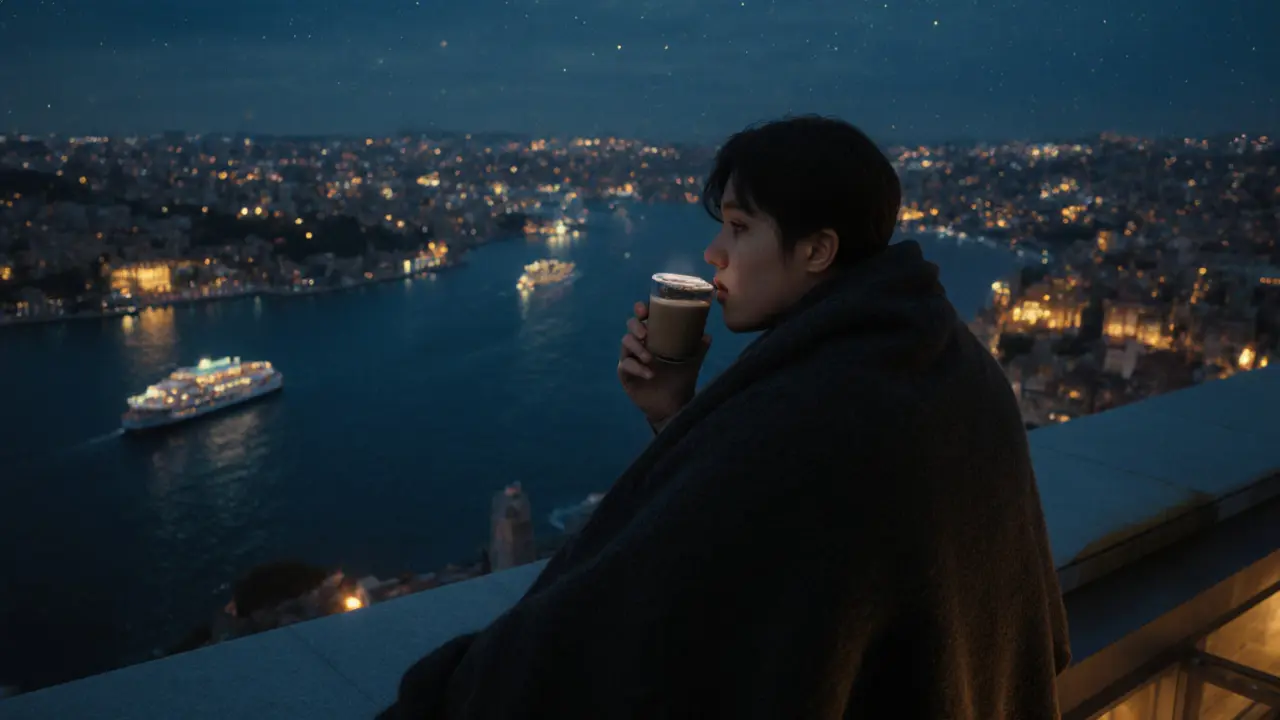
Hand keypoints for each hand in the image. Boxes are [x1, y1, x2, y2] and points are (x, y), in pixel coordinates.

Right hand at [617, 301, 710, 426]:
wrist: (674, 405)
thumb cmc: (680, 379)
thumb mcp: (692, 362)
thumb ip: (699, 348)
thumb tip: (707, 335)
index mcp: (655, 336)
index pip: (644, 317)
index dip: (641, 310)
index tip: (643, 310)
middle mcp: (641, 343)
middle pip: (630, 326)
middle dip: (636, 326)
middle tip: (645, 335)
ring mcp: (631, 357)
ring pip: (625, 343)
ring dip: (637, 348)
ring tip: (650, 358)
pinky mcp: (625, 373)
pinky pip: (625, 365)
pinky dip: (637, 368)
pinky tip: (649, 374)